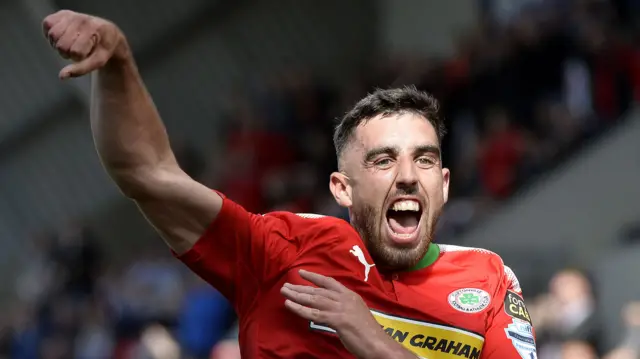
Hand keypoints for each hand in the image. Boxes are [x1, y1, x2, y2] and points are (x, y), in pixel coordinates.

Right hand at [42, 10, 128, 78]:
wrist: (107, 33)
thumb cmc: (102, 49)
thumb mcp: (98, 62)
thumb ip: (81, 70)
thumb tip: (61, 76)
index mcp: (94, 30)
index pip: (75, 52)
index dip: (78, 58)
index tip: (85, 54)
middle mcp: (82, 20)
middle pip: (62, 45)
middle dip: (67, 53)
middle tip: (76, 50)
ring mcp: (72, 15)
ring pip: (53, 35)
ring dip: (58, 44)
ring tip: (69, 44)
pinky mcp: (62, 13)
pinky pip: (47, 24)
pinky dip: (51, 33)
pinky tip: (62, 36)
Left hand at [281, 270, 416, 358]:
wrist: (378, 343)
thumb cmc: (369, 332)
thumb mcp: (356, 313)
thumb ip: (344, 308)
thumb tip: (331, 309)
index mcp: (350, 295)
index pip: (329, 282)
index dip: (314, 277)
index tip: (301, 273)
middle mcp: (344, 298)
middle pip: (318, 291)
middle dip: (301, 287)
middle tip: (286, 285)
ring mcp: (340, 308)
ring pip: (314, 299)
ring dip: (297, 295)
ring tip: (284, 292)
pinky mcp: (336, 319)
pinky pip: (313, 313)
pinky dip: (300, 309)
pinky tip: (289, 305)